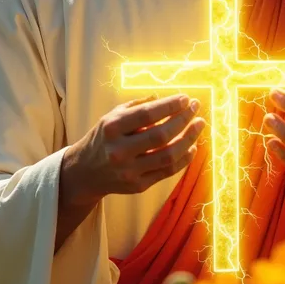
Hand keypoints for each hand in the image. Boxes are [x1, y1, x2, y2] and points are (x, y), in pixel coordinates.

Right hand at [63, 94, 204, 205]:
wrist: (85, 172)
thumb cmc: (104, 138)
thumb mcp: (112, 116)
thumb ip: (137, 106)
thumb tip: (164, 97)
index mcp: (112, 128)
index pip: (147, 114)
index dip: (169, 105)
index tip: (185, 98)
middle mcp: (119, 151)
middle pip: (160, 135)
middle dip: (183, 119)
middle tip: (196, 108)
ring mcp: (128, 171)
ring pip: (168, 155)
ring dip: (189, 139)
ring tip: (199, 125)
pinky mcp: (137, 186)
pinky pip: (167, 172)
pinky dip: (184, 159)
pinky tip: (192, 146)